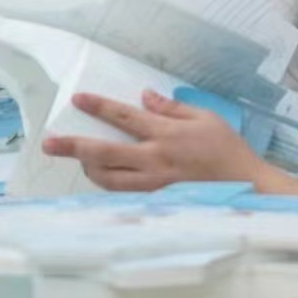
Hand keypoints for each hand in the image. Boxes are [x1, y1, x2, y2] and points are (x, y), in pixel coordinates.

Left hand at [43, 90, 262, 191]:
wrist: (247, 186)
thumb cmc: (228, 150)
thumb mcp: (205, 118)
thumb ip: (172, 108)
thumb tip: (145, 97)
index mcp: (167, 134)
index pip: (123, 118)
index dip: (98, 106)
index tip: (78, 99)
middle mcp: (155, 160)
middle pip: (104, 154)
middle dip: (73, 147)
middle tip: (49, 143)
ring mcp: (154, 184)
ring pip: (108, 180)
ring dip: (88, 169)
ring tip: (79, 160)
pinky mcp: (157, 200)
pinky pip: (124, 193)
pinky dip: (108, 185)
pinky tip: (101, 179)